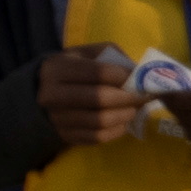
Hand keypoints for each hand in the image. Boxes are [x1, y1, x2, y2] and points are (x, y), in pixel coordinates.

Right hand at [35, 46, 153, 147]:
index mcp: (58, 68)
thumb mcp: (92, 53)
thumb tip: (140, 77)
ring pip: (100, 121)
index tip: (141, 79)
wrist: (47, 90)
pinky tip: (122, 121)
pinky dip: (116, 130)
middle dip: (128, 98)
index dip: (125, 76)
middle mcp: (51, 94)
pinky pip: (97, 137)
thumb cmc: (77, 68)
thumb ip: (115, 60)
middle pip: (99, 98)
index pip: (99, 72)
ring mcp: (56, 117)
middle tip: (143, 97)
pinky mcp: (65, 135)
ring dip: (124, 115)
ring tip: (133, 109)